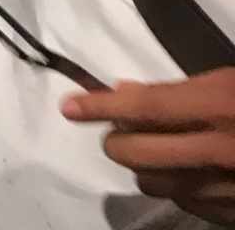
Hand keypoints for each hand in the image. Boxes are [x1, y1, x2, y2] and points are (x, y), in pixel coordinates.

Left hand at [62, 72, 234, 224]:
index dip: (99, 105)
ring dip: (144, 168)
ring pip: (157, 185)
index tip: (69, 106)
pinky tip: (185, 174)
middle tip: (114, 132)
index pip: (143, 107)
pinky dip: (178, 189)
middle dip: (116, 142)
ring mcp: (232, 188)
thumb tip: (125, 92)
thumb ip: (180, 90)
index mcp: (220, 106)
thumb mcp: (229, 81)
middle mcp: (222, 150)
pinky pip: (190, 206)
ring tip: (152, 152)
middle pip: (140, 154)